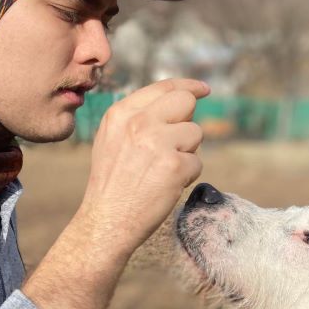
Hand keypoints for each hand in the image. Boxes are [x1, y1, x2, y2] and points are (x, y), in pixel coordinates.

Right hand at [80, 78, 208, 258]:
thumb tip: (171, 106)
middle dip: (187, 122)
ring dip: (186, 153)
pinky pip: (197, 162)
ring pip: (195, 133)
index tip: (203, 89)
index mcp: (120, 113)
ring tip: (162, 171)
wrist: (105, 221)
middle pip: (185, 102)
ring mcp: (157, 142)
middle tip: (177, 145)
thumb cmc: (110, 185)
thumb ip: (136, 119)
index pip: (163, 87)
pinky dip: (188, 176)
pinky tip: (166, 186)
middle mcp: (139, 122)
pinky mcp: (174, 165)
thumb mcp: (111, 140)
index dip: (188, 87)